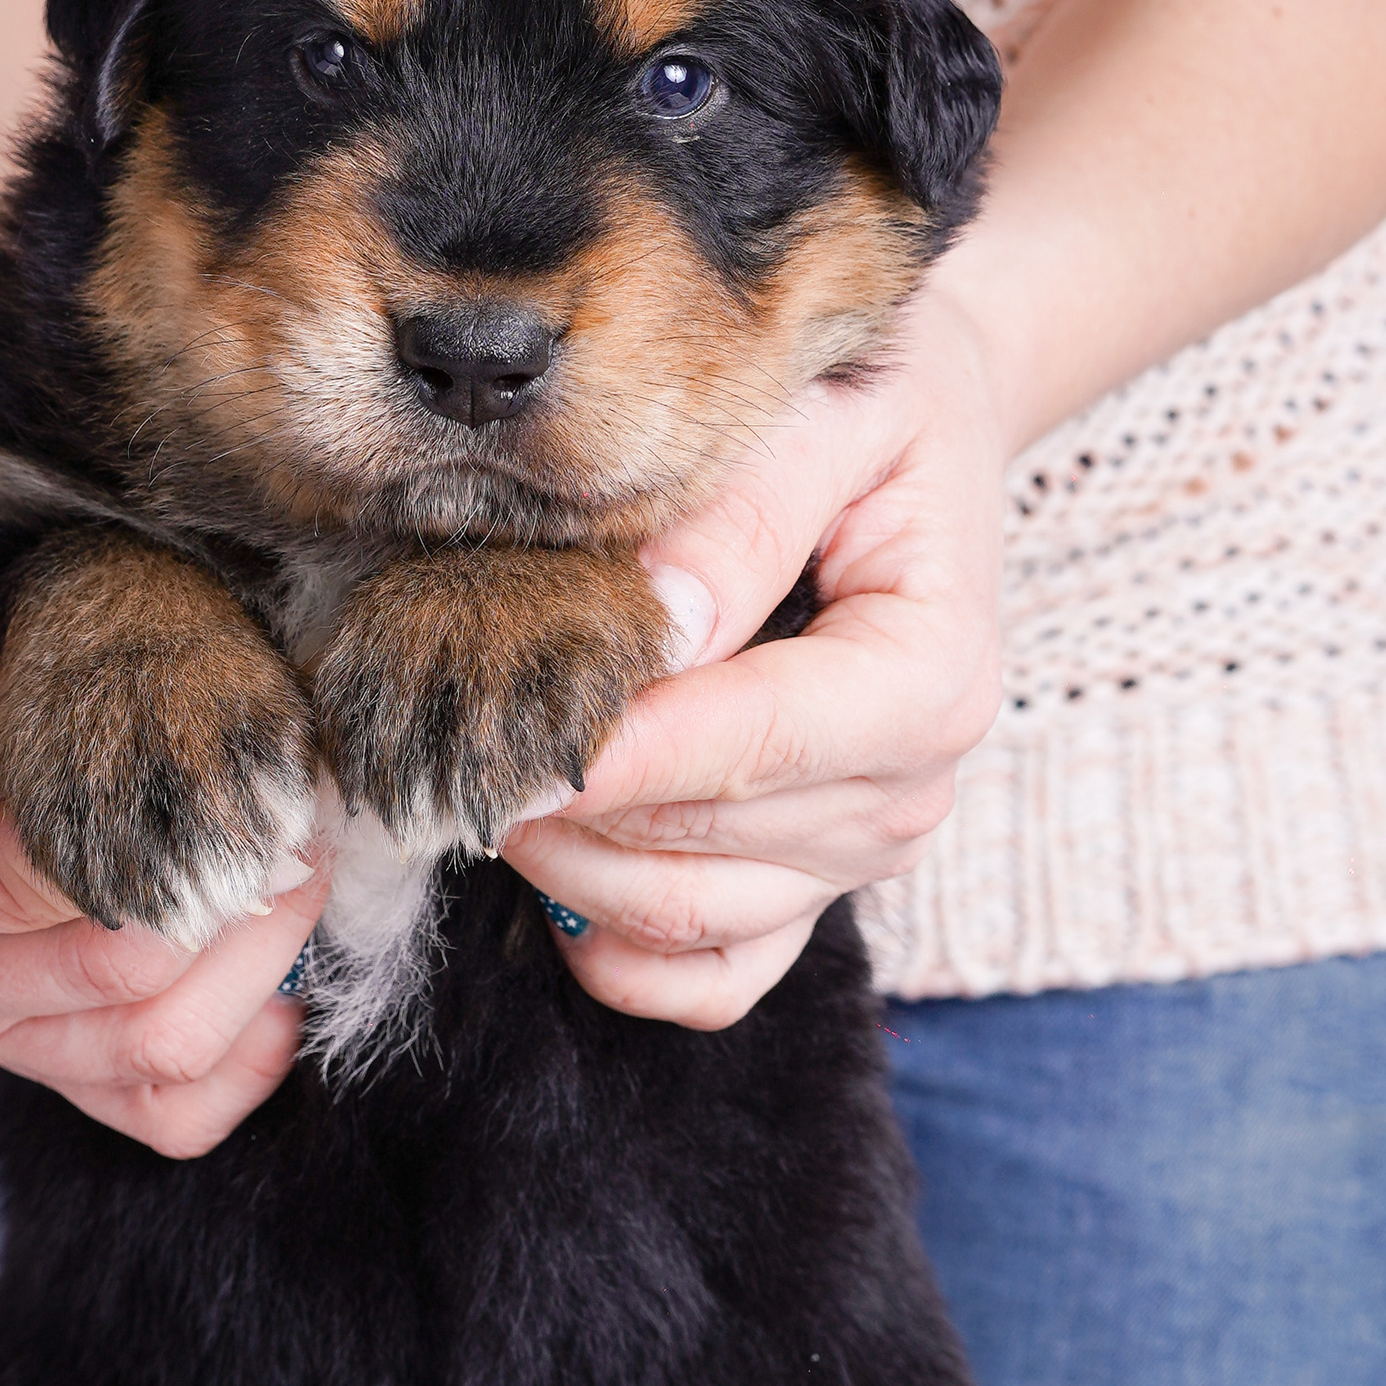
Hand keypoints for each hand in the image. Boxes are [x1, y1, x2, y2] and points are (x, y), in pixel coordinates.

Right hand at [0, 471, 326, 1155]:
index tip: (252, 768)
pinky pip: (154, 1106)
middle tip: (306, 800)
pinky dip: (238, 1057)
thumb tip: (8, 749)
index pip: (19, 883)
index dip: (153, 837)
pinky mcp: (27, 1037)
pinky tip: (282, 976)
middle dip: (232, 893)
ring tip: (304, 857)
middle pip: (111, 983)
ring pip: (150, 1053)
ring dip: (256, 966)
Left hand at [499, 281, 1008, 1025]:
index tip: (500, 732)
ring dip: (569, 867)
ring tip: (487, 768)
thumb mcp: (832, 408)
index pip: (753, 744)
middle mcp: (909, 788)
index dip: (618, 750)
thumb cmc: (871, 404)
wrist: (918, 437)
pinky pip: (711, 981)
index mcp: (930, 674)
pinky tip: (551, 874)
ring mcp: (859, 853)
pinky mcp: (809, 886)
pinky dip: (620, 956)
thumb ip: (748, 508)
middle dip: (568, 796)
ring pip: (688, 919)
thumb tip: (658, 619)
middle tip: (454, 726)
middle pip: (704, 840)